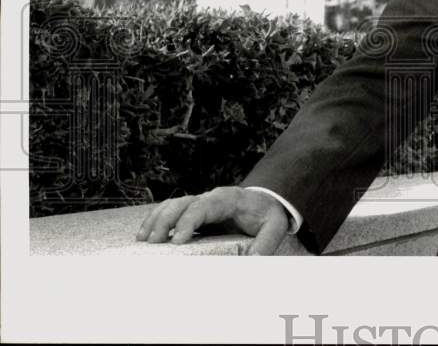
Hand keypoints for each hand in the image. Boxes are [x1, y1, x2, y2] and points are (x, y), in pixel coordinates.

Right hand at [135, 186, 289, 255]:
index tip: (177, 240)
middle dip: (166, 220)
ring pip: (173, 204)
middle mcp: (211, 197)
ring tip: (143, 240)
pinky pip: (171, 210)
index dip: (188, 221)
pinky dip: (156, 220)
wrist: (266, 202)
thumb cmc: (268, 215)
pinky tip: (145, 235)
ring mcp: (201, 202)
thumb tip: (253, 260)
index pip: (204, 206)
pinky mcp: (194, 211)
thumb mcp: (275, 226)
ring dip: (156, 219)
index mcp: (229, 199)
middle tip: (153, 243)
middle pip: (183, 202)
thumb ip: (266, 242)